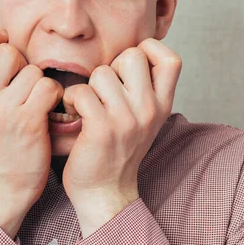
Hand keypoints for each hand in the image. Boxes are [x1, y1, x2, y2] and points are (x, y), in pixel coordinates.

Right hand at [0, 27, 62, 230]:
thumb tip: (0, 44)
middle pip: (7, 52)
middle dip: (21, 62)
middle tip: (23, 82)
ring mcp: (4, 111)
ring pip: (33, 70)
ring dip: (41, 82)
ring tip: (36, 101)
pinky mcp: (29, 123)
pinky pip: (49, 88)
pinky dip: (55, 96)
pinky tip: (49, 110)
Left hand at [61, 39, 181, 229]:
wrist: (105, 193)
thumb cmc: (118, 149)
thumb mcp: (143, 118)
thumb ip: (143, 88)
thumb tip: (129, 52)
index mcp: (163, 105)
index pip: (171, 59)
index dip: (149, 51)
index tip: (129, 68)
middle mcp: (150, 110)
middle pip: (132, 55)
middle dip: (112, 66)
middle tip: (105, 90)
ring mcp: (127, 120)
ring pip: (102, 72)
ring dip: (89, 86)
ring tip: (89, 105)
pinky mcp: (102, 129)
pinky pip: (82, 92)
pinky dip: (72, 99)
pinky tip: (75, 113)